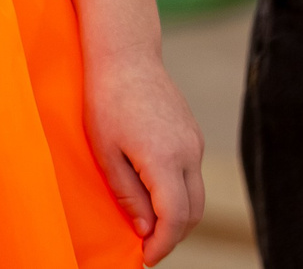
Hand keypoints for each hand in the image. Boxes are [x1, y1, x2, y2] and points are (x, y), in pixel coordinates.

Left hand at [86, 48, 204, 262]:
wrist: (125, 54)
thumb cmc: (106, 99)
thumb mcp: (105, 152)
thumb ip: (128, 194)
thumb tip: (145, 229)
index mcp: (165, 159)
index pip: (176, 218)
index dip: (163, 244)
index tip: (145, 257)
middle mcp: (188, 151)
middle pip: (193, 211)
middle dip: (172, 235)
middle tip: (146, 245)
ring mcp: (194, 141)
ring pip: (196, 194)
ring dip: (177, 214)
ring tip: (148, 221)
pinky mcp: (192, 133)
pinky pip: (192, 173)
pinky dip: (179, 192)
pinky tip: (154, 192)